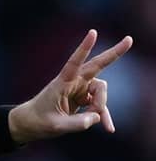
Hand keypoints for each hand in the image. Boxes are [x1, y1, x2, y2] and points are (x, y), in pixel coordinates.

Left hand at [8, 29, 132, 143]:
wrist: (31, 123)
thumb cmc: (39, 121)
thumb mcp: (57, 126)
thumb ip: (78, 123)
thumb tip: (96, 117)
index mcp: (62, 82)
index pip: (74, 62)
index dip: (84, 47)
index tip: (93, 32)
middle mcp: (73, 81)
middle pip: (97, 65)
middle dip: (114, 53)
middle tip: (129, 39)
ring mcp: (79, 88)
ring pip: (101, 91)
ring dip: (100, 106)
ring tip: (91, 120)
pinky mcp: (83, 98)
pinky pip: (99, 105)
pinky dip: (103, 115)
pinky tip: (108, 128)